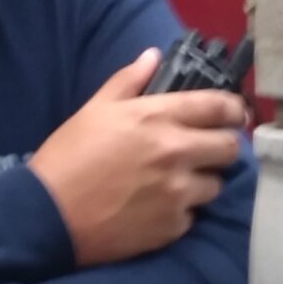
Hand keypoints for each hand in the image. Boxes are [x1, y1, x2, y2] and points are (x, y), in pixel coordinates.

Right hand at [30, 48, 245, 267]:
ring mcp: (177, 193)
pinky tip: (156, 208)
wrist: (48, 216)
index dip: (234, 109)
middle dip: (222, 146)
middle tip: (206, 150)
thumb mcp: (93, 110)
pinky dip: (180, 212)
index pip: (219, 107)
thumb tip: (153, 56)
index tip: (234, 114)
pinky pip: (192, 216)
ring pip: (215, 185)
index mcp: (158, 118)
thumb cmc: (67, 158)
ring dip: (202, 182)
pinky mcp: (172, 227)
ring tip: (178, 183)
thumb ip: (128, 81)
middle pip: (230, 148)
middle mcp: (176, 153)